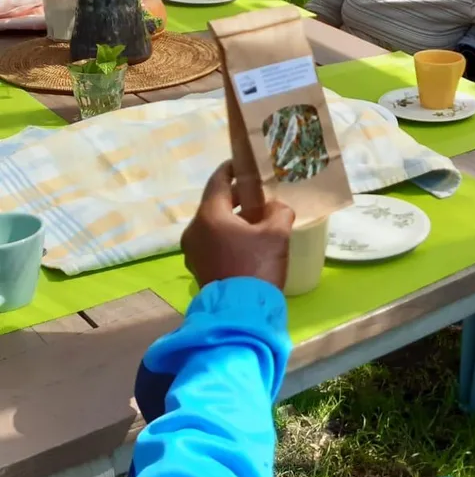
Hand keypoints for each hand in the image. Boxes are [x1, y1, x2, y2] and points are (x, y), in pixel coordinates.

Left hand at [181, 162, 295, 289]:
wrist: (241, 312)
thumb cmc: (257, 266)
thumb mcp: (277, 233)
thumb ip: (279, 211)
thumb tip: (275, 208)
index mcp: (209, 216)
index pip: (218, 181)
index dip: (232, 168)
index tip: (244, 163)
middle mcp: (194, 230)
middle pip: (215, 203)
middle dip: (236, 197)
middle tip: (259, 196)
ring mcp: (192, 250)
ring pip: (213, 224)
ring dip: (232, 219)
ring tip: (257, 222)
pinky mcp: (197, 267)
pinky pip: (212, 242)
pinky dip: (227, 236)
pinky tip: (248, 244)